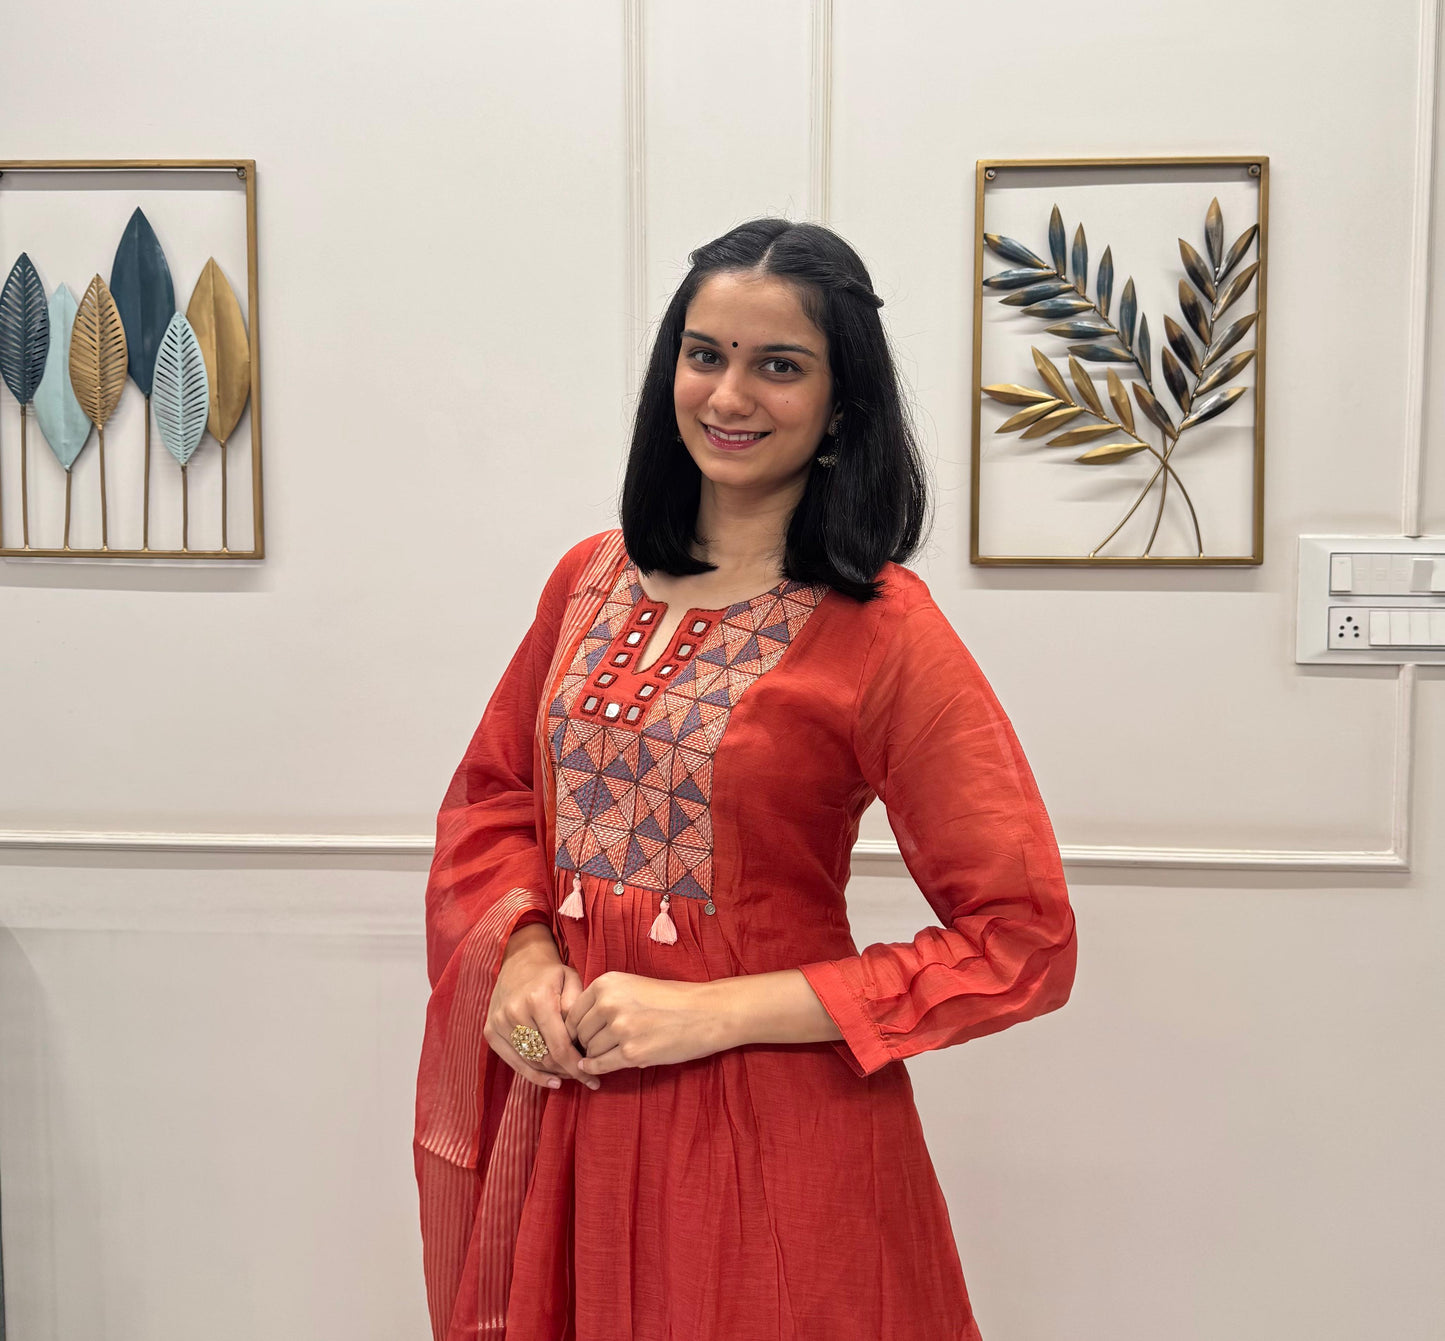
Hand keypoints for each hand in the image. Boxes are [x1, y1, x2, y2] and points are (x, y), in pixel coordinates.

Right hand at [485, 924, 600, 1091]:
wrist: (519, 960)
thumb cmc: (551, 973)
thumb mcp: (572, 981)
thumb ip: (577, 1009)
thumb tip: (579, 1040)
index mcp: (538, 1001)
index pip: (559, 1047)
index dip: (577, 1067)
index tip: (592, 1080)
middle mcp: (514, 1013)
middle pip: (545, 1058)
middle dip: (567, 1071)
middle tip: (585, 1075)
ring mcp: (499, 1023)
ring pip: (530, 1062)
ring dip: (552, 1074)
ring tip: (571, 1076)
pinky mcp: (490, 1031)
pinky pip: (513, 1061)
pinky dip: (533, 1073)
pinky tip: (552, 1080)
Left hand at [564, 971, 730, 1074]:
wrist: (705, 1013)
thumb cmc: (671, 999)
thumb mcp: (632, 986)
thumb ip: (604, 999)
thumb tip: (576, 1025)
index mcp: (607, 983)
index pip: (573, 1012)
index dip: (575, 1027)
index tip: (580, 1035)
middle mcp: (609, 1003)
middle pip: (580, 1032)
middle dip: (585, 1042)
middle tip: (596, 1047)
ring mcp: (620, 1029)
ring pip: (590, 1050)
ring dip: (596, 1055)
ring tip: (610, 1052)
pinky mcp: (631, 1053)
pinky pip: (600, 1065)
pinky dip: (595, 1068)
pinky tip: (595, 1068)